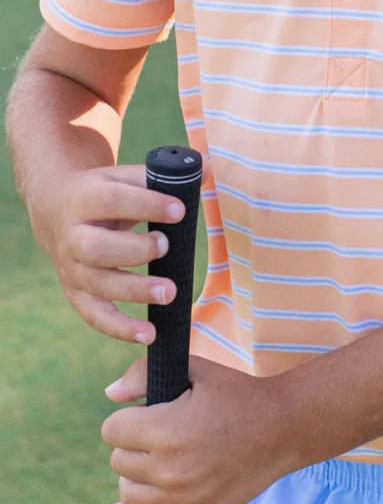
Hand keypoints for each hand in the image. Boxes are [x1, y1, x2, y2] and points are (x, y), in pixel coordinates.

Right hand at [48, 164, 185, 343]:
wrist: (55, 208)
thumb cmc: (103, 192)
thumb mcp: (124, 177)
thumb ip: (163, 175)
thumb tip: (207, 167)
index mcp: (84, 199)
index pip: (113, 200)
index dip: (146, 205)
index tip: (180, 210)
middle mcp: (73, 236)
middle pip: (96, 248)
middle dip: (134, 250)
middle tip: (165, 246)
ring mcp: (72, 268)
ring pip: (97, 284)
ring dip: (133, 291)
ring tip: (170, 293)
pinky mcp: (76, 293)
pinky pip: (95, 315)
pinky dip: (120, 329)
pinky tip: (150, 335)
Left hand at [101, 355, 294, 503]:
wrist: (283, 429)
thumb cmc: (239, 395)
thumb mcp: (197, 371)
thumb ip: (144, 375)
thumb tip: (110, 395)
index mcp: (165, 430)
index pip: (112, 430)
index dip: (126, 418)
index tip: (146, 414)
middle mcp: (169, 469)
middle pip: (118, 460)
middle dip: (132, 444)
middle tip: (161, 434)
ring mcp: (182, 498)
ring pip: (127, 493)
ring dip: (134, 475)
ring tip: (157, 460)